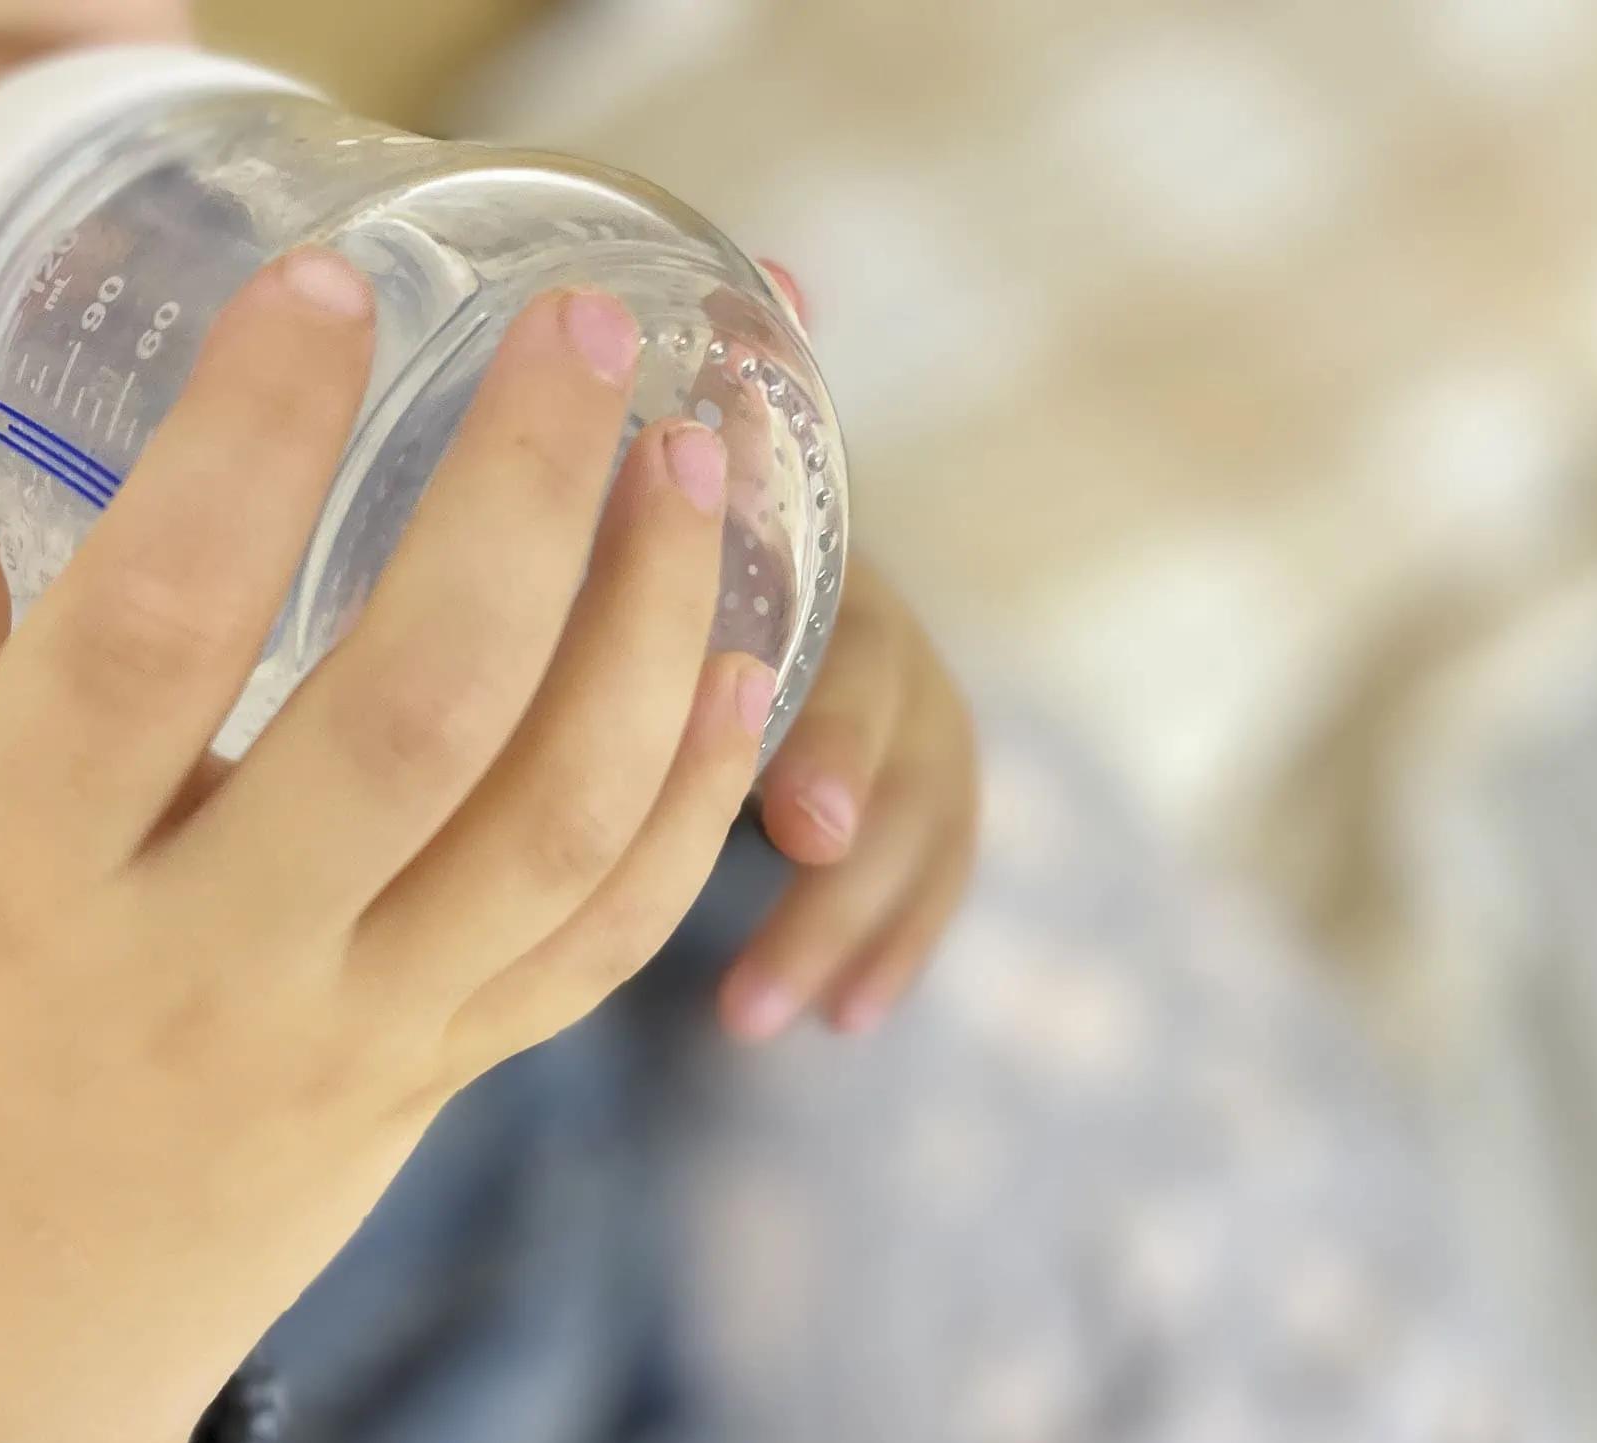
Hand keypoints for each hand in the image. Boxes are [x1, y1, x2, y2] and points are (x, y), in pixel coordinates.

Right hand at [0, 252, 767, 1442]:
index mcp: (12, 879)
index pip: (154, 626)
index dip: (255, 441)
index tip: (332, 282)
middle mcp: (202, 961)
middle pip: (415, 708)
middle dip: (523, 496)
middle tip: (586, 329)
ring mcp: (348, 1036)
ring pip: (553, 826)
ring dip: (653, 625)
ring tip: (696, 458)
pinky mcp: (438, 1080)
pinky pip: (598, 939)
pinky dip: (686, 794)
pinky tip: (734, 651)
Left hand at [716, 261, 981, 1038]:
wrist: (739, 546)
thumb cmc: (671, 511)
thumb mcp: (689, 473)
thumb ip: (740, 399)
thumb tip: (788, 267)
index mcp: (818, 557)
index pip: (854, 632)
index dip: (836, 724)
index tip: (799, 821)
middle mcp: (879, 626)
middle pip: (906, 727)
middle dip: (861, 824)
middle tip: (807, 907)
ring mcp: (905, 714)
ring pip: (923, 818)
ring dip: (858, 916)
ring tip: (772, 1012)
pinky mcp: (908, 790)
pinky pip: (925, 871)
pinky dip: (888, 943)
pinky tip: (835, 1020)